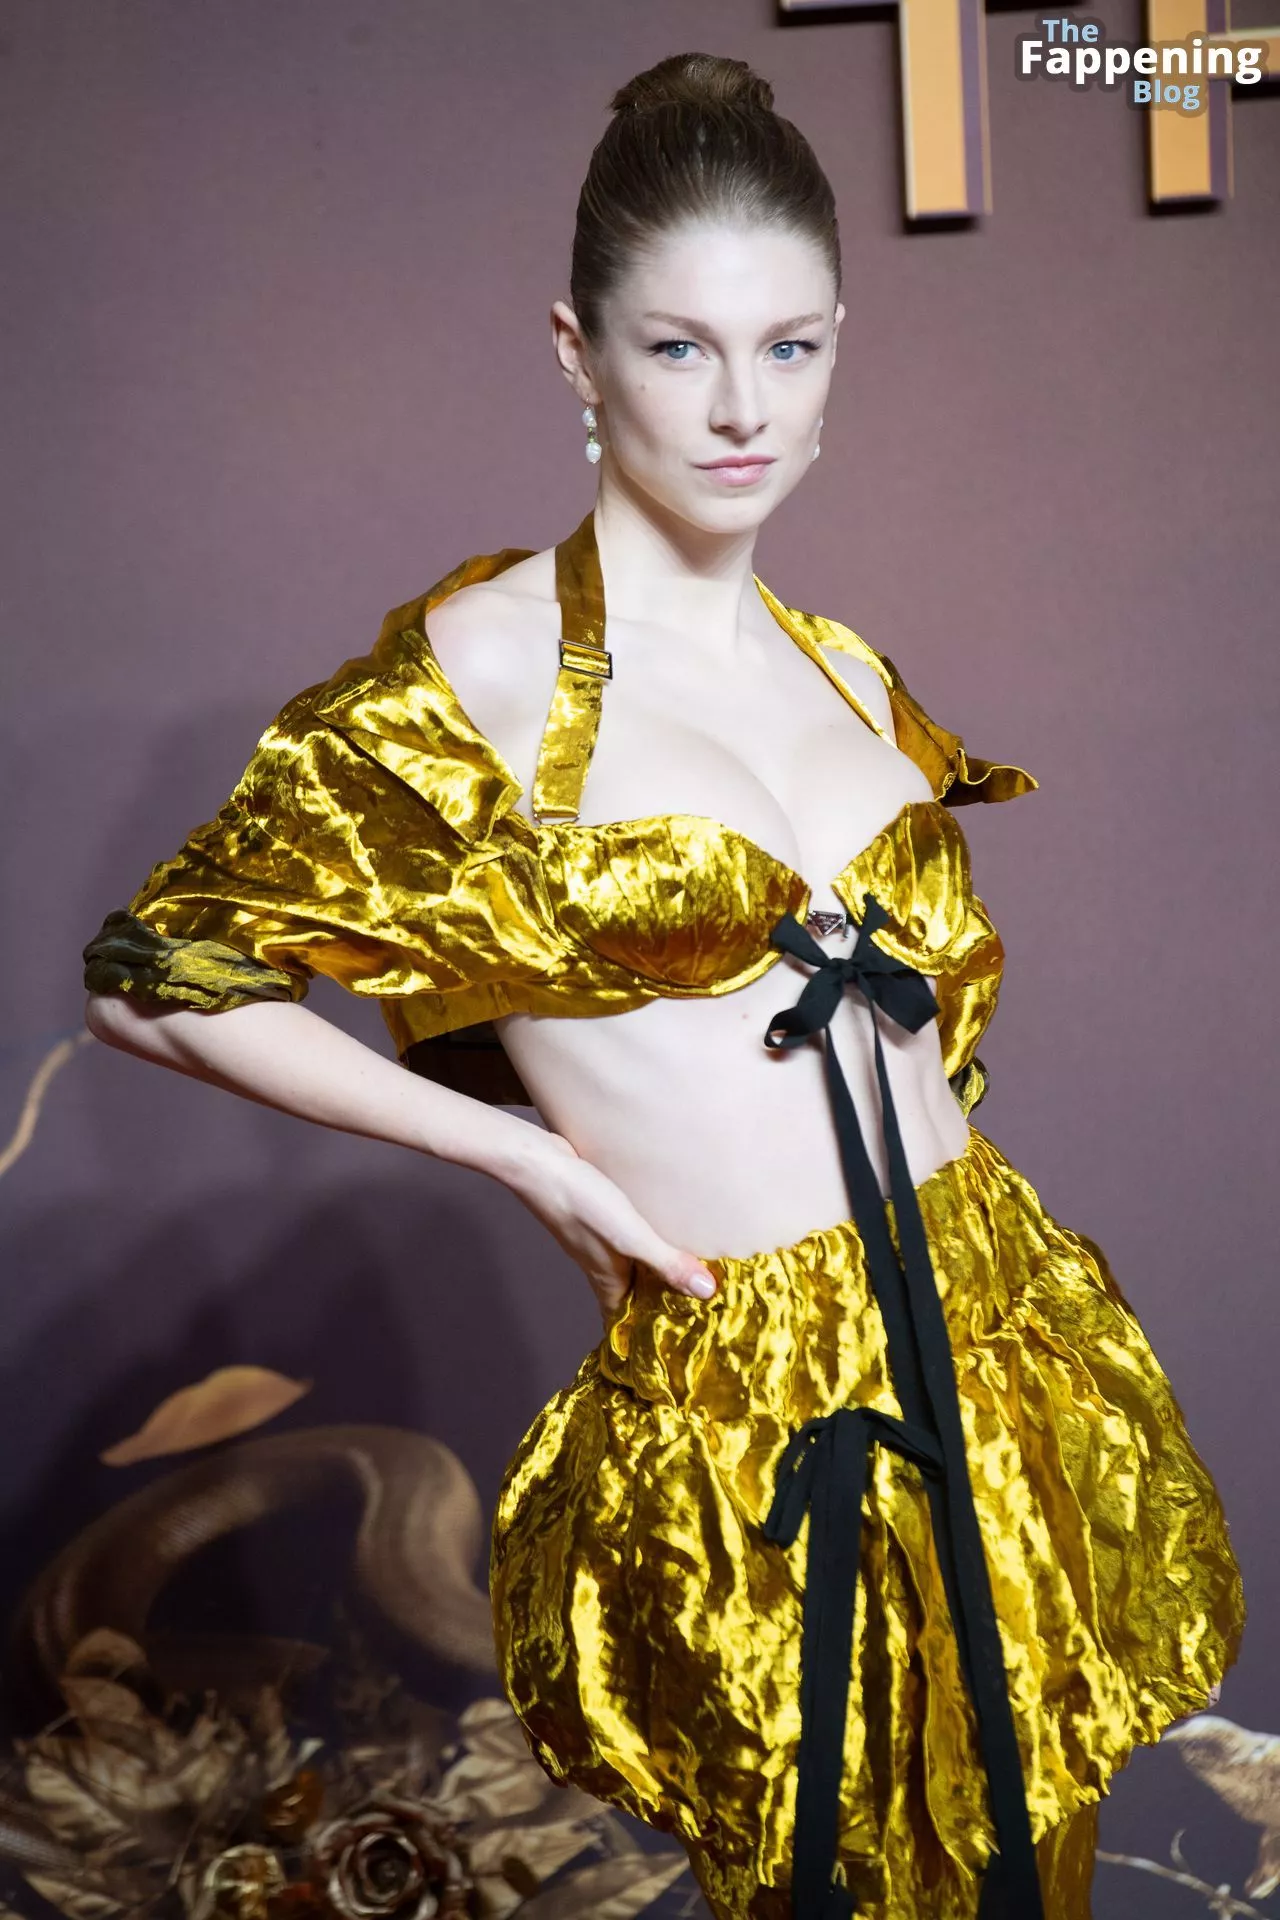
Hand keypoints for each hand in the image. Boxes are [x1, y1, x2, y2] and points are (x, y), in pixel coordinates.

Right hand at [508, 1132, 717, 1319]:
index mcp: (607, 1278)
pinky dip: (644, 1242)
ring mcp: (597, 1239)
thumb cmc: (580, 1202)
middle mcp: (601, 1263)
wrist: (538, 1161)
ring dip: (653, 1270)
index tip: (671, 1345)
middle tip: (697, 1305)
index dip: (642, 1336)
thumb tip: (707, 1293)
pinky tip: (660, 1226)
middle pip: (631, 1293)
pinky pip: (625, 1238)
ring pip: (629, 1264)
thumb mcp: (630, 1236)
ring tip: (688, 1267)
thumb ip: (667, 1263)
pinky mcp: (596, 1214)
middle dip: (657, 1302)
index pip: (624, 1321)